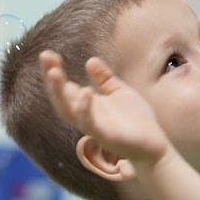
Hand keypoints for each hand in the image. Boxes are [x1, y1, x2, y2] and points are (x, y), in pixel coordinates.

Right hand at [39, 50, 169, 166]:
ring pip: (69, 111)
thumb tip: (90, 60)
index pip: (65, 87)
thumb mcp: (119, 92)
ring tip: (54, 72)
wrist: (154, 146)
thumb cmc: (137, 121)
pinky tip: (85, 92)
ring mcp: (93, 127)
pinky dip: (85, 109)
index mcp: (88, 105)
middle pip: (60, 98)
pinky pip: (90, 124)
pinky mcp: (105, 136)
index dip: (55, 71)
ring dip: (59, 92)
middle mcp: (85, 116)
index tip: (48, 54)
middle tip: (44, 57)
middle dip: (51, 79)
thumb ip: (105, 79)